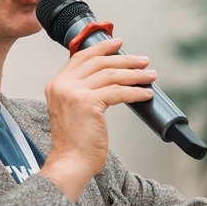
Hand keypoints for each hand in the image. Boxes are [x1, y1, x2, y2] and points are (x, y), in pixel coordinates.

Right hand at [39, 37, 155, 199]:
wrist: (70, 162)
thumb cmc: (75, 143)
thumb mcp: (72, 110)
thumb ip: (82, 92)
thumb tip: (110, 78)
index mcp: (56, 84)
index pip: (81, 57)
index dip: (102, 48)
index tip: (118, 43)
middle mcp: (62, 85)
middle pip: (99, 62)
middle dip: (124, 59)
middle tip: (142, 61)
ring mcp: (74, 93)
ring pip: (111, 75)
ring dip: (135, 74)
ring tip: (150, 76)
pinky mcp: (88, 103)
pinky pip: (119, 92)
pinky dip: (136, 92)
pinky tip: (146, 94)